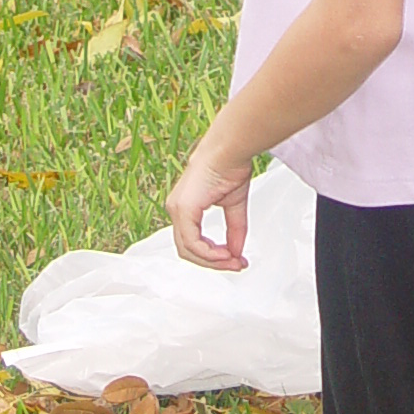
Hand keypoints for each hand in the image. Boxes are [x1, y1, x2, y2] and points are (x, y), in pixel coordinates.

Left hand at [167, 144, 253, 269]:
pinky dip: (209, 253)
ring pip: (188, 250)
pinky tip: (225, 254)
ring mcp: (177, 209)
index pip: (192, 242)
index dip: (212, 256)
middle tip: (235, 265)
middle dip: (213, 263)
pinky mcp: (183, 209)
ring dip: (213, 260)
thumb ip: (234, 230)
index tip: (235, 259)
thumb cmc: (230, 165)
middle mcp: (176, 209)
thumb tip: (237, 253)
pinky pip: (192, 243)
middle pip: (188, 251)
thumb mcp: (233, 205)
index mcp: (185, 207)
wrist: (230, 149)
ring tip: (233, 260)